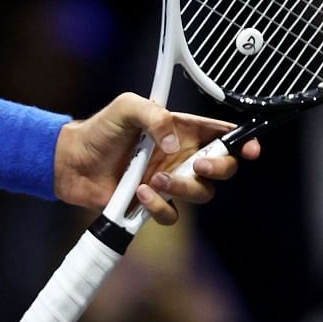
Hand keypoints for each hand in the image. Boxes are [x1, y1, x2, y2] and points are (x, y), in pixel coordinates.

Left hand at [53, 93, 260, 225]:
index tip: (250, 148)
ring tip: (154, 180)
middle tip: (199, 167)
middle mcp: (181, 158)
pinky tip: (138, 193)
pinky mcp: (154, 204)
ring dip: (183, 189)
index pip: (221, 135)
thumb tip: (176, 145)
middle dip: (220, 169)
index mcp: (181, 131)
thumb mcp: (126, 107)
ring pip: (202, 194)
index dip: (242, 141)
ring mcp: (170, 182)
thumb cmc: (100, 130)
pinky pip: (172, 214)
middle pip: (223, 168)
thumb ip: (154, 116)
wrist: (72, 162)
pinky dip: (159, 206)